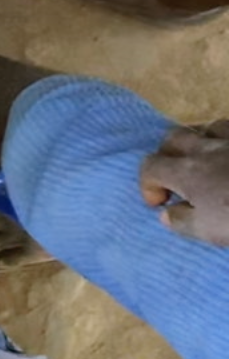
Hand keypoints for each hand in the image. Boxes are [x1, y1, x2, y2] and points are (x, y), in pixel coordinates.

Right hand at [141, 122, 228, 245]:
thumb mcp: (210, 231)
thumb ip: (183, 221)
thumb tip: (166, 213)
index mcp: (188, 171)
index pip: (150, 166)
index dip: (148, 184)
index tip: (160, 203)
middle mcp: (207, 148)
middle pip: (173, 139)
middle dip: (167, 156)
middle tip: (176, 178)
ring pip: (208, 128)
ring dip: (201, 143)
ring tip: (208, 161)